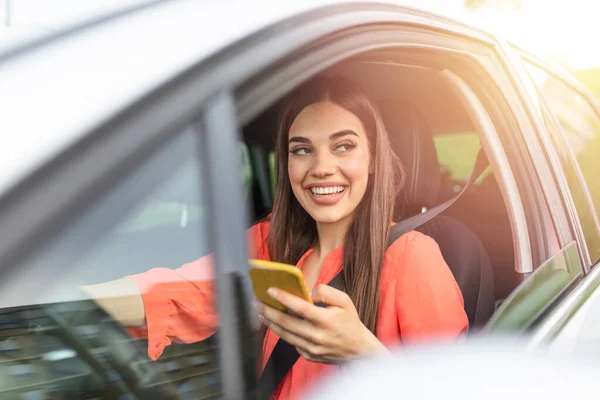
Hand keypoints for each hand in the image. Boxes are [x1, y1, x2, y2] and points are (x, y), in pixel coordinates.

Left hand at [258, 284, 388, 363]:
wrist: (358, 350)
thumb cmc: (350, 322)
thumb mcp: (345, 301)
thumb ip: (326, 292)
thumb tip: (308, 292)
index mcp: (326, 320)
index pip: (300, 307)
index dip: (284, 298)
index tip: (270, 290)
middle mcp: (316, 336)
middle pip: (286, 322)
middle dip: (269, 310)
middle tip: (256, 301)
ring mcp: (311, 348)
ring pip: (284, 334)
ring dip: (270, 322)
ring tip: (260, 311)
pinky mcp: (308, 356)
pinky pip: (291, 342)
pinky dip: (281, 332)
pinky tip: (274, 323)